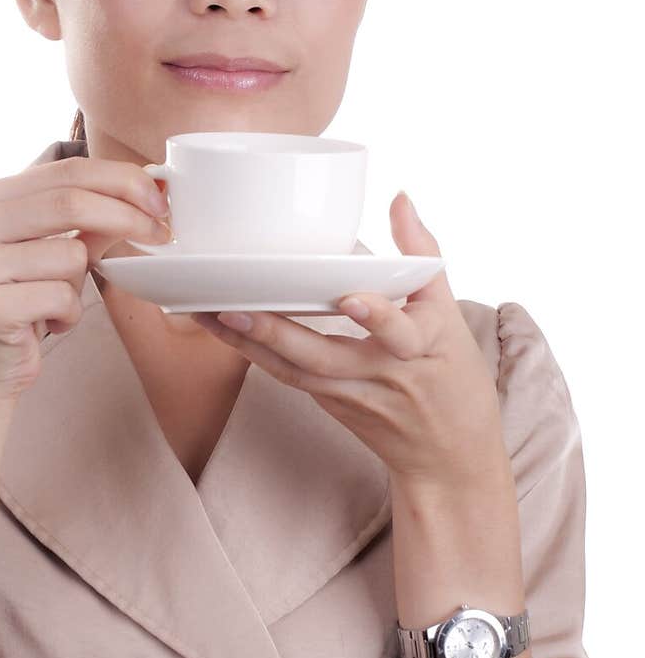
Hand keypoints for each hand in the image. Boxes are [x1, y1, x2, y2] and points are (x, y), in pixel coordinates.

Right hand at [0, 156, 172, 402]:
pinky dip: (68, 315)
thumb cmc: (22, 305)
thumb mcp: (54, 252)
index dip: (122, 180)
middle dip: (128, 217)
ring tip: (54, 303)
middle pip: (70, 203)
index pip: (67, 170)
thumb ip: (89, 221)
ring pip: (71, 256)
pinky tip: (44, 325)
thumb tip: (145, 192)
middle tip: (162, 234)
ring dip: (80, 286)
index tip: (159, 200)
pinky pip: (61, 298)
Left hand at [190, 192, 508, 486]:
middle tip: (233, 306)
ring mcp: (349, 396)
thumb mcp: (450, 316)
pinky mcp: (328, 405)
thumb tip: (400, 198)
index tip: (353, 299)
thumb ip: (421, 256)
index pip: (400, 333)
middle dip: (276, 334)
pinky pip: (287, 377)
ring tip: (205, 312)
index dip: (378, 317)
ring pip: (293, 371)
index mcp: (421, 348)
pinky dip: (255, 354)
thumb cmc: (453, 380)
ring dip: (246, 343)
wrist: (448, 460)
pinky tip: (220, 329)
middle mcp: (380, 376)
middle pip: (322, 358)